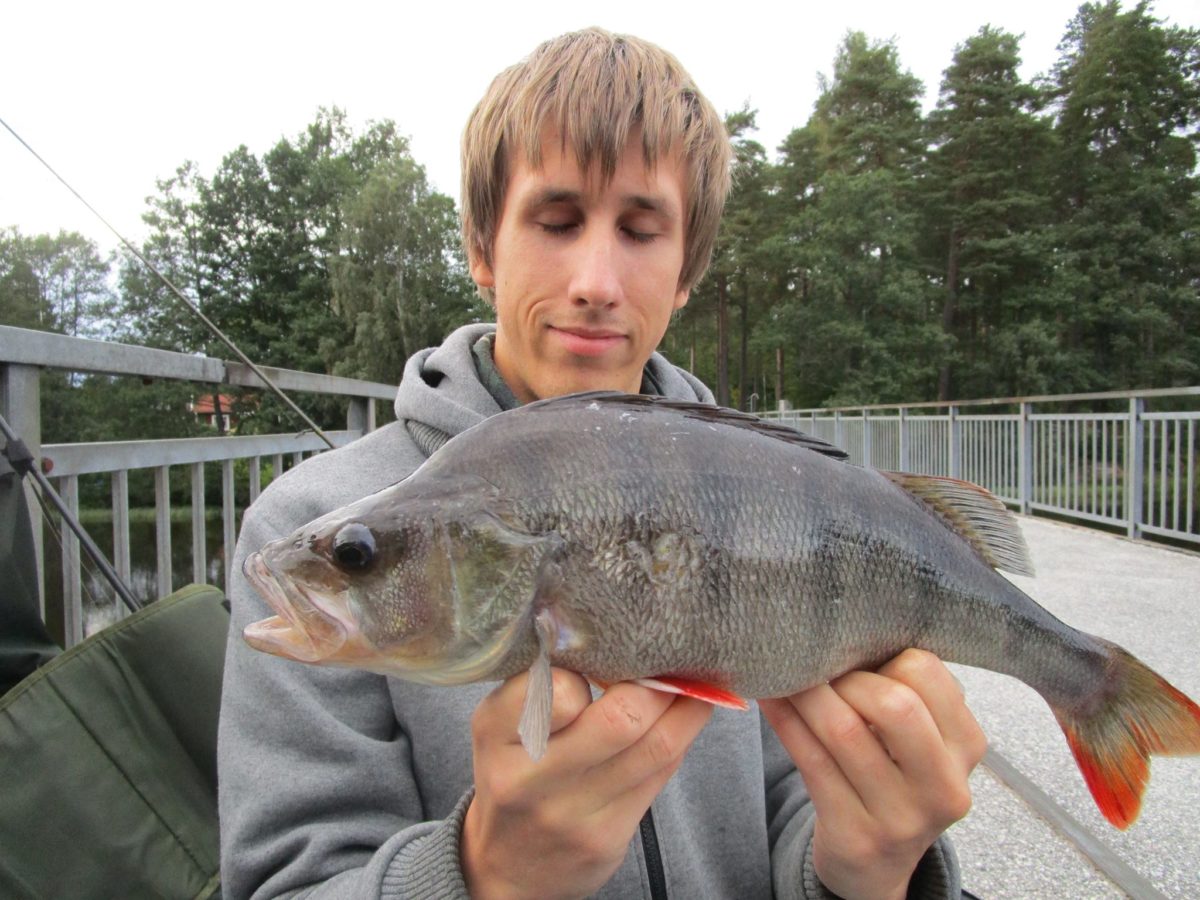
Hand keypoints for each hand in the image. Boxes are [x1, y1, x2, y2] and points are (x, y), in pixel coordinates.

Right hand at [461, 669, 712, 899]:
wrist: (506, 866)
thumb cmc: (514, 771)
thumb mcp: (503, 724)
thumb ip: (543, 684)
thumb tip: (616, 638)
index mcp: (496, 732)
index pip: (558, 686)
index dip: (596, 663)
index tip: (612, 650)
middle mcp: (530, 776)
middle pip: (621, 718)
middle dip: (658, 683)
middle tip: (671, 657)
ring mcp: (571, 813)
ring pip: (655, 746)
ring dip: (686, 705)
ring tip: (696, 677)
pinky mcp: (606, 838)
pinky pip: (661, 775)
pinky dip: (684, 734)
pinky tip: (692, 710)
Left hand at [760, 649, 985, 899]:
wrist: (877, 863)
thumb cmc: (893, 776)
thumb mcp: (920, 739)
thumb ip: (904, 690)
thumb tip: (841, 624)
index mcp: (967, 745)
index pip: (927, 672)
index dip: (884, 656)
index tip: (858, 657)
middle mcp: (944, 786)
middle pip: (895, 704)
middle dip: (847, 678)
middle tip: (820, 671)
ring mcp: (901, 818)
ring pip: (843, 730)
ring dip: (804, 692)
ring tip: (782, 672)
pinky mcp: (855, 835)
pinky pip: (810, 760)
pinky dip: (785, 720)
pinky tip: (769, 699)